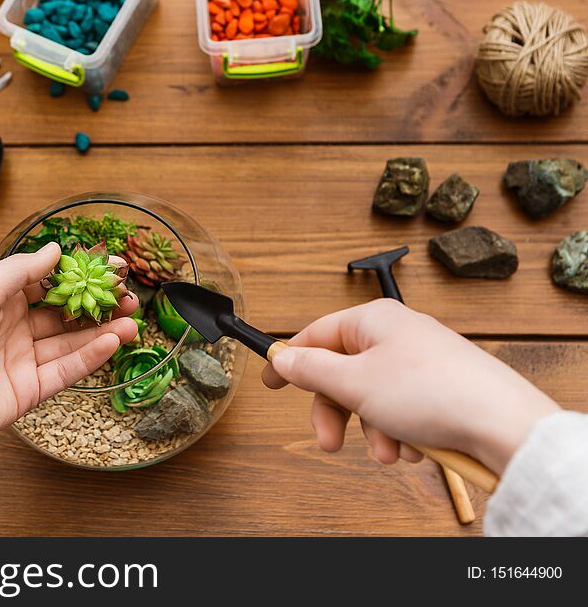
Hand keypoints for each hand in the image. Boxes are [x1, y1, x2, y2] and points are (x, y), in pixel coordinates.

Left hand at [0, 243, 137, 510]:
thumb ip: (21, 269)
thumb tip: (54, 249)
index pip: (48, 283)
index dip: (79, 275)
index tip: (109, 267)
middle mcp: (14, 328)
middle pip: (65, 314)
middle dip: (98, 305)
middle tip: (130, 297)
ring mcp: (24, 360)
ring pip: (71, 342)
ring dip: (103, 331)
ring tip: (132, 320)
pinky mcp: (31, 390)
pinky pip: (67, 370)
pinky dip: (91, 356)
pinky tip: (113, 341)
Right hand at [262, 299, 559, 474]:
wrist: (500, 423)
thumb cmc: (432, 392)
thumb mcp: (354, 382)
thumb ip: (311, 370)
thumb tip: (283, 357)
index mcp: (373, 320)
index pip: (316, 334)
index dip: (289, 360)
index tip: (269, 382)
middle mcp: (396, 335)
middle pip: (342, 372)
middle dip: (335, 413)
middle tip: (328, 441)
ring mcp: (420, 362)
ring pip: (372, 398)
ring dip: (371, 429)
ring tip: (388, 450)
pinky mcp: (439, 389)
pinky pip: (401, 410)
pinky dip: (398, 432)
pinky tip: (412, 447)